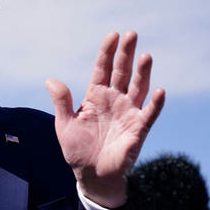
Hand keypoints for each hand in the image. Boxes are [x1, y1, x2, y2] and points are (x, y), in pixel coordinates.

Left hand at [46, 32, 164, 207]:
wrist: (91, 174)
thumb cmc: (77, 149)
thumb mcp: (64, 124)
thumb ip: (61, 102)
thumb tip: (50, 80)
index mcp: (96, 96)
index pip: (103, 69)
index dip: (107, 53)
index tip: (113, 35)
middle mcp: (114, 100)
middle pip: (122, 72)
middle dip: (127, 54)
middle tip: (132, 34)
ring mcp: (128, 113)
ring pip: (138, 88)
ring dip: (143, 73)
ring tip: (146, 56)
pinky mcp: (138, 129)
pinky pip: (149, 114)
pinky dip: (155, 103)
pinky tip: (159, 91)